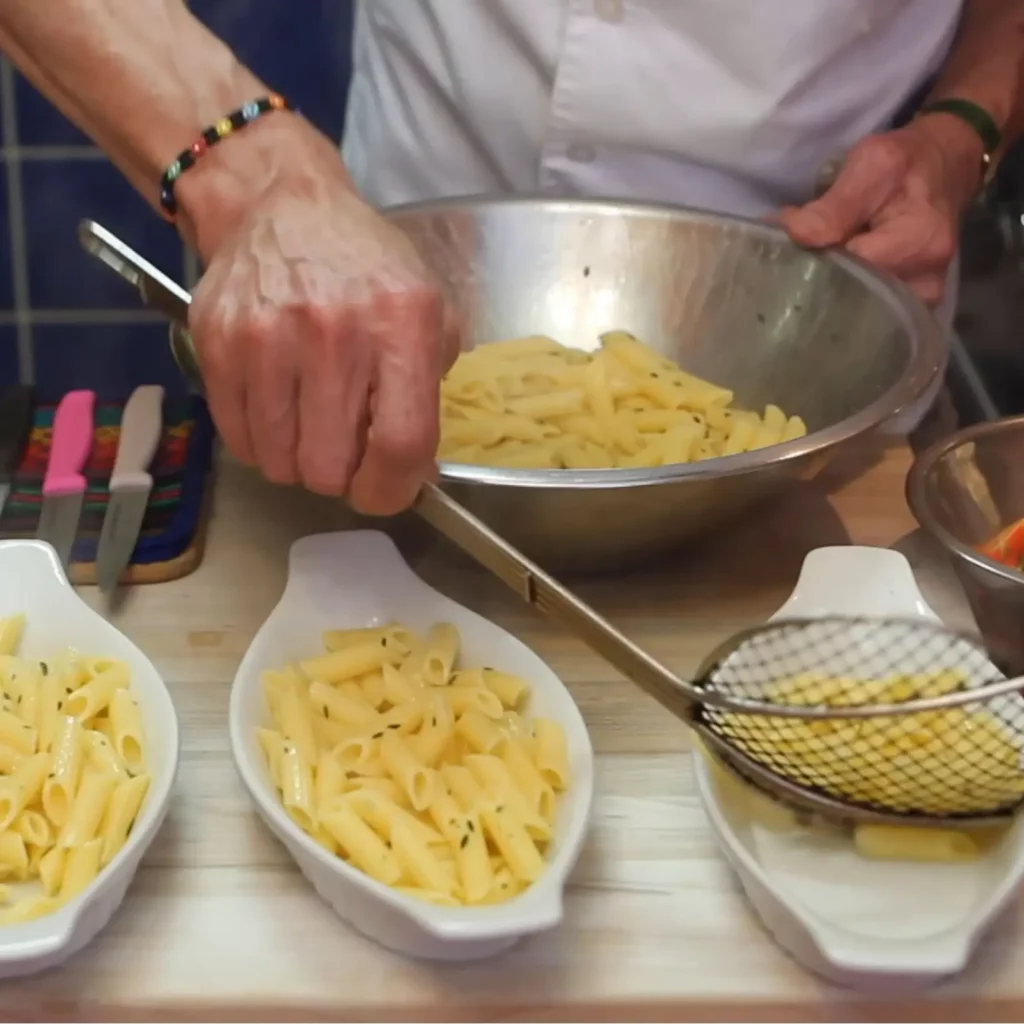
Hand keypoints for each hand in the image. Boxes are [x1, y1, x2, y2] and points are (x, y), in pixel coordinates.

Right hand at [178, 115, 458, 512]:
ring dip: (298, 462)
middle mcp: (334, 332)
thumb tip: (415, 469)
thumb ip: (429, 388)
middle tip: (345, 451)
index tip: (385, 491)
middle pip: (331, 467)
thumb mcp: (429, 310)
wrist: (281, 207)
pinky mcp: (217, 345)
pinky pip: (239, 441)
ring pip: (281, 464)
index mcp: (401, 324)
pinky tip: (276, 412)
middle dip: (342, 477)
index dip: (392, 490)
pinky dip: (261, 444)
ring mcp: (267, 339)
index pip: (401, 443)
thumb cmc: (365, 267)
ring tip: (309, 426)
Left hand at [778, 113, 984, 305]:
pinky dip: (851, 292)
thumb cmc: (906, 162)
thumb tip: (795, 234)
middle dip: (824, 275)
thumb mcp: (871, 165)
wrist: (944, 166)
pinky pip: (872, 308)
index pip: (850, 271)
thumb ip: (834, 206)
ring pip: (859, 305)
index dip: (817, 260)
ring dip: (835, 285)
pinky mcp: (915, 305)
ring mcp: (923, 298)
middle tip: (807, 252)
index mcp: (919, 242)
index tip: (797, 245)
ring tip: (827, 258)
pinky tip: (842, 271)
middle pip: (854, 294)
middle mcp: (927, 280)